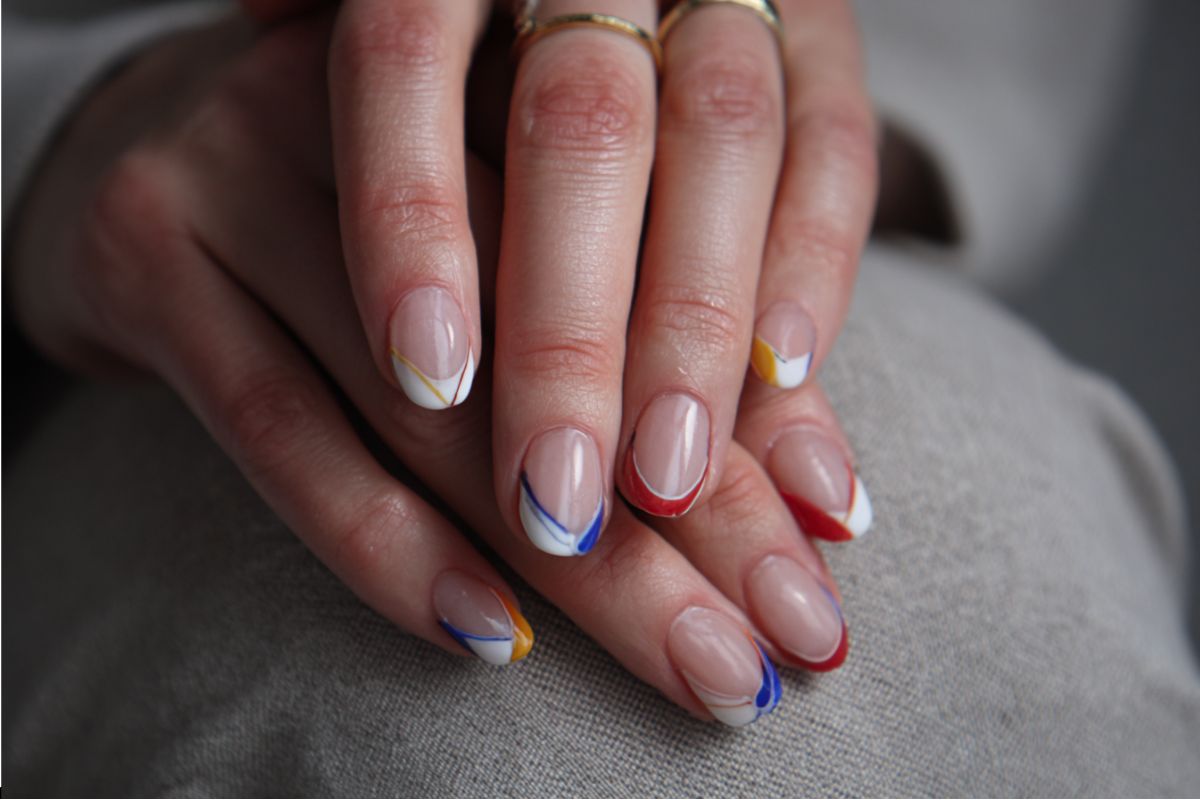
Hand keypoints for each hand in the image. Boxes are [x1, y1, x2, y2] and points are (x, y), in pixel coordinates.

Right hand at [8, 10, 864, 724]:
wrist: (149, 155)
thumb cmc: (381, 210)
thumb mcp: (526, 239)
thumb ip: (664, 339)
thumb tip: (825, 497)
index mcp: (500, 58)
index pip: (661, 246)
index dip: (753, 408)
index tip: (831, 546)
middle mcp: (376, 89)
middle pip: (565, 324)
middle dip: (691, 506)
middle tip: (782, 636)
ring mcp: (243, 158)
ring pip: (435, 395)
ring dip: (572, 560)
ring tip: (689, 660)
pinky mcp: (148, 248)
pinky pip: (281, 428)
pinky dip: (389, 546)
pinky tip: (489, 633)